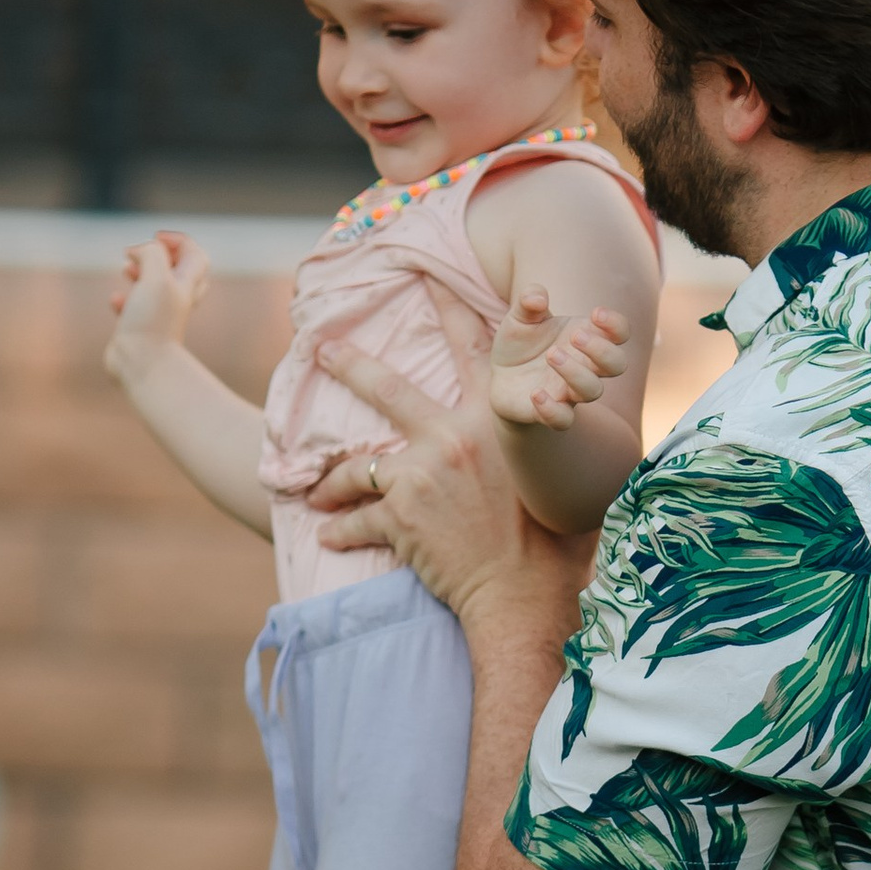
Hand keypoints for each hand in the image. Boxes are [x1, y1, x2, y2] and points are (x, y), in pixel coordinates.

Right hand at [105, 230, 208, 391]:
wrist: (142, 365)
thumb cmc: (152, 323)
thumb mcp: (156, 277)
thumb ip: (151, 254)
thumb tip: (137, 252)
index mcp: (185, 286)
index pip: (195, 255)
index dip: (178, 241)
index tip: (154, 239)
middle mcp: (175, 300)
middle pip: (179, 271)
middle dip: (161, 256)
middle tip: (144, 253)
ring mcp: (158, 316)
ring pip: (155, 288)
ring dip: (141, 273)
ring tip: (127, 269)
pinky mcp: (139, 330)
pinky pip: (133, 310)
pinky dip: (124, 300)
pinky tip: (115, 300)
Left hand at [312, 328, 592, 632]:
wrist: (524, 594)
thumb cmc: (556, 542)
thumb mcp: (555, 473)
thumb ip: (542, 439)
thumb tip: (558, 416)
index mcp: (496, 418)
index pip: (473, 347)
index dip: (449, 307)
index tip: (425, 276)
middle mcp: (453, 435)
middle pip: (389, 389)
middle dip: (350, 365)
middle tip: (322, 349)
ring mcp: (421, 473)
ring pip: (357, 465)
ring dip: (329, 479)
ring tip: (312, 489)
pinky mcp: (398, 516)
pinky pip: (357, 519)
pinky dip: (341, 531)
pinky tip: (327, 538)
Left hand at [487, 286, 632, 432]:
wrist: (500, 377)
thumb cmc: (520, 343)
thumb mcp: (519, 316)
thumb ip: (528, 302)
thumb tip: (537, 297)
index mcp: (587, 338)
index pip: (620, 333)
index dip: (616, 325)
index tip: (596, 313)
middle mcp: (585, 367)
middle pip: (617, 364)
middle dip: (601, 350)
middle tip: (575, 336)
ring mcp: (569, 392)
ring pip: (592, 391)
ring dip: (575, 373)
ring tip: (551, 355)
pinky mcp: (549, 412)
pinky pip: (563, 420)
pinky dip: (552, 409)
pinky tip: (536, 393)